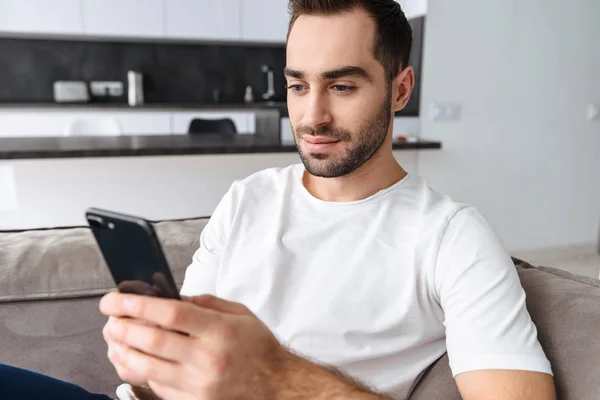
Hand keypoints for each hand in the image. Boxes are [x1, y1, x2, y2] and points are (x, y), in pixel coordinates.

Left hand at [100, 293, 286, 399]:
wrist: (277, 386)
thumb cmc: (258, 348)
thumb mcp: (241, 313)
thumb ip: (207, 303)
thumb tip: (173, 297)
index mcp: (220, 330)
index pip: (171, 313)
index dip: (138, 304)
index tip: (116, 299)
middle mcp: (208, 358)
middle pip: (153, 340)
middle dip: (123, 327)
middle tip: (109, 319)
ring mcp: (199, 384)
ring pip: (148, 366)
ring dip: (124, 351)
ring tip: (114, 340)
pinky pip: (158, 387)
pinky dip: (142, 372)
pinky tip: (135, 360)